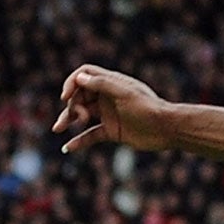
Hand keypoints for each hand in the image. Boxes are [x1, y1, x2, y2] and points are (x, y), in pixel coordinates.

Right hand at [54, 65, 176, 153]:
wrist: (166, 129)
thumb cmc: (148, 108)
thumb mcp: (124, 93)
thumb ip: (102, 84)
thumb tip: (79, 78)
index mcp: (111, 83)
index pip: (84, 75)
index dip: (72, 83)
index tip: (66, 96)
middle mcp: (107, 96)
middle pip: (80, 96)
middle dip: (73, 105)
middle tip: (80, 117)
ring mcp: (108, 114)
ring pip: (82, 115)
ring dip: (69, 120)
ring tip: (57, 128)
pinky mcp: (111, 131)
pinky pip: (91, 135)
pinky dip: (79, 141)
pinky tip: (68, 148)